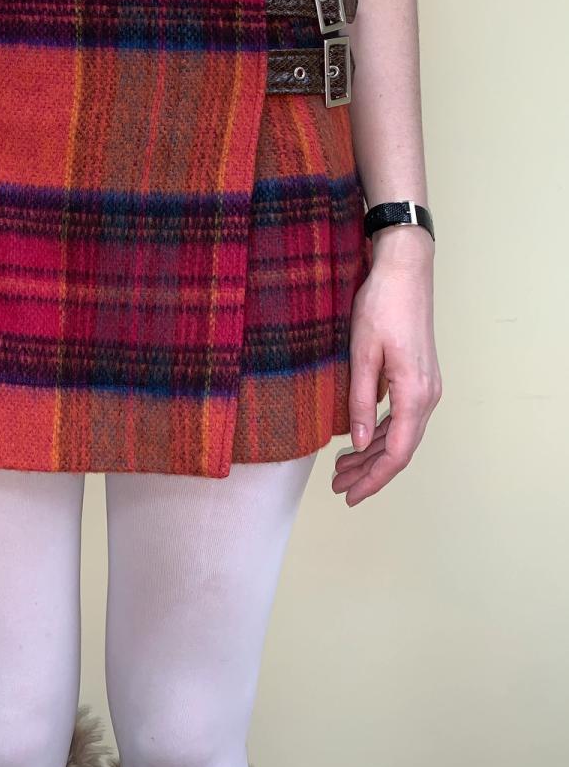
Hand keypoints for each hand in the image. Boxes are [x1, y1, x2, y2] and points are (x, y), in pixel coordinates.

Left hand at [333, 228, 441, 505]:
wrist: (405, 271)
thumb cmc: (381, 305)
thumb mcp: (361, 353)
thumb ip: (360, 400)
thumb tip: (358, 442)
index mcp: (415, 393)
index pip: (396, 453)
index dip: (373, 479)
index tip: (349, 495)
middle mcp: (428, 395)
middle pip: (401, 449)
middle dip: (370, 472)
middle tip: (338, 486)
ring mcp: (428, 386)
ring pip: (403, 435)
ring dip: (375, 455)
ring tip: (343, 468)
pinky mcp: (421, 377)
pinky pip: (405, 418)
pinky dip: (383, 434)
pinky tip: (362, 439)